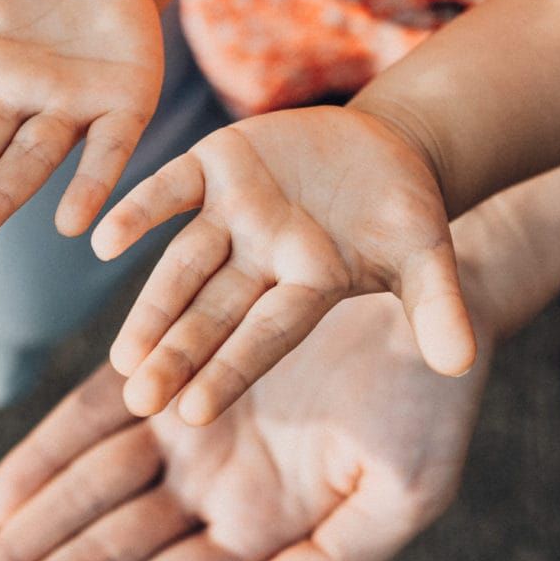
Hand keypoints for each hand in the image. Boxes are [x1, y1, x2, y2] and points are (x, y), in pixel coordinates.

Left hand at [0, 293, 491, 560]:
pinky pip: (92, 414)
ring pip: (79, 499)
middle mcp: (207, 491)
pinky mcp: (169, 362)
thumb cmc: (433, 399)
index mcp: (259, 533)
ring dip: (14, 547)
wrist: (429, 294)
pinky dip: (44, 454)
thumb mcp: (407, 494)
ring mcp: (182, 427)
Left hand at [90, 106, 475, 425]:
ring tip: (120, 355)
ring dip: (151, 306)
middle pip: (212, 314)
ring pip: (181, 265)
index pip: (264, 337)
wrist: (385, 148)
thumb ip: (438, 307)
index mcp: (306, 290)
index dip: (231, 370)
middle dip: (177, 354)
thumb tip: (459, 363)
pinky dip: (138, 210)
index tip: (192, 412)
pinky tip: (100, 241)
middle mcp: (260, 262)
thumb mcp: (430, 260)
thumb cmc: (406, 217)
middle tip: (137, 398)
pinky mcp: (215, 166)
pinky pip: (169, 191)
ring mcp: (233, 215)